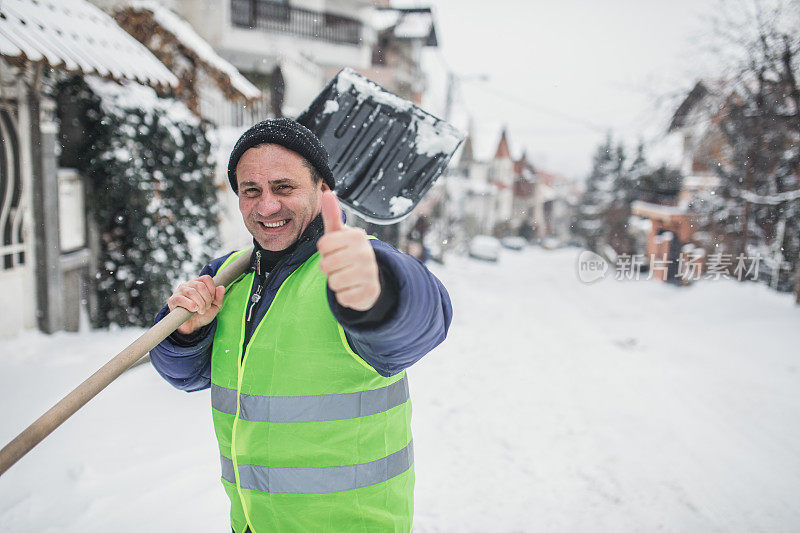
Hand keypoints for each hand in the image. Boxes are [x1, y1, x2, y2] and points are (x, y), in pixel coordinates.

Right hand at [167, 275, 224, 333]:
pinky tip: (193, 310)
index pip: (206, 278)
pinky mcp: (173, 300)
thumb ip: (219, 298)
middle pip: (200, 285)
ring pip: (192, 292)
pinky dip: (190, 305)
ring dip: (200, 303)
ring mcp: (179, 291)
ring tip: (201, 310)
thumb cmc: (202, 314)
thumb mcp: (215, 307)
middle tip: (206, 307)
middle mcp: (188, 285)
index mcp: (198, 283)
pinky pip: (181, 299)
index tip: (212, 300)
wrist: (193, 326)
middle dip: (207, 299)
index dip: (212, 289)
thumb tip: (221, 287)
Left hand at [317, 191, 380, 310]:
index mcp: (357, 236)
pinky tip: (352, 287)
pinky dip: (343, 295)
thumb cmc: (348, 252)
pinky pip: (342, 297)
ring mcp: (370, 274)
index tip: (335, 250)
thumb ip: (332, 215)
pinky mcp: (369, 293)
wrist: (369, 277)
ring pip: (333, 282)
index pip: (323, 245)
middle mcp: (366, 253)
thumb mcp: (339, 234)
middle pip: (326, 265)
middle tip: (339, 265)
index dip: (324, 251)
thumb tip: (327, 192)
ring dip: (335, 282)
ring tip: (346, 276)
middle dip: (328, 268)